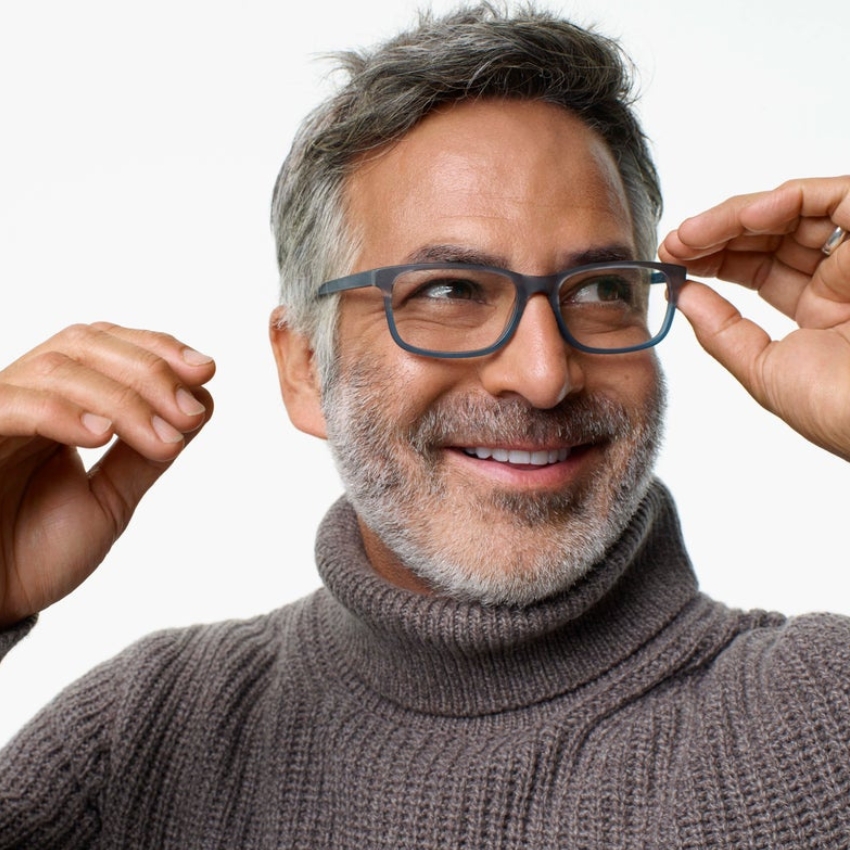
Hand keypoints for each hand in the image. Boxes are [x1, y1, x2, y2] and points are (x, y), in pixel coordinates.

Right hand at [0, 322, 214, 625]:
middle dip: (149, 371)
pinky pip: (9, 406)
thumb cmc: (32, 556)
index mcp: (55, 406)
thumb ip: (147, 454)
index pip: (104, 346)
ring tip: (160, 438)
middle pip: (85, 344)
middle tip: (188, 413)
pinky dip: (61, 413)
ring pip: (57, 369)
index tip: (207, 369)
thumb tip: (201, 403)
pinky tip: (101, 435)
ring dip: (122, 399)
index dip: (156, 348)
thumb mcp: (108, 500)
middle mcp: (22, 398)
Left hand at [658, 176, 849, 459]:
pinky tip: (743, 219)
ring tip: (690, 236)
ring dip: (733, 218)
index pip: (760, 269)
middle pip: (770, 236)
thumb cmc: (841, 408)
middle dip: (714, 236)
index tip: (673, 262)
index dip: (715, 260)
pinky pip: (832, 199)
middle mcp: (842, 276)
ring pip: (792, 211)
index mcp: (821, 310)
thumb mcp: (764, 369)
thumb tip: (681, 296)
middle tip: (672, 245)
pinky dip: (784, 201)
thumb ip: (721, 330)